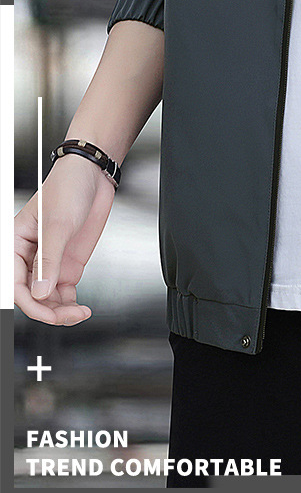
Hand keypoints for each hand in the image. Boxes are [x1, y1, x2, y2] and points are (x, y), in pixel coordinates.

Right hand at [14, 153, 115, 325]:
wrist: (94, 176)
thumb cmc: (69, 188)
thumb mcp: (58, 224)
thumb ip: (49, 260)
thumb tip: (40, 293)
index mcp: (14, 243)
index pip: (14, 284)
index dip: (30, 302)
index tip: (48, 312)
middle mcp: (29, 257)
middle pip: (31, 296)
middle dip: (48, 311)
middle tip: (69, 316)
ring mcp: (50, 262)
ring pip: (47, 299)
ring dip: (60, 311)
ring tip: (79, 313)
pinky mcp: (67, 264)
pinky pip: (63, 293)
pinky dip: (70, 305)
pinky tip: (81, 308)